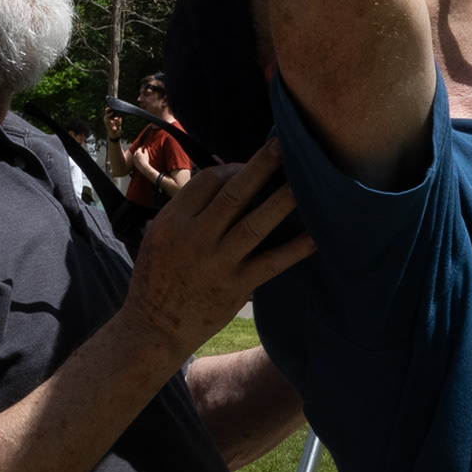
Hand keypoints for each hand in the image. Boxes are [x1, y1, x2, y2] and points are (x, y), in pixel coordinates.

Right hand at [122, 139, 313, 357]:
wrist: (154, 328)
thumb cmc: (157, 278)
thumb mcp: (159, 235)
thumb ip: (188, 209)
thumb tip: (220, 179)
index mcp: (173, 220)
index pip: (208, 180)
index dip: (233, 167)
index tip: (250, 167)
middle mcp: (195, 237)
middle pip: (234, 192)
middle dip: (262, 166)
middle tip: (286, 144)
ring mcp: (218, 261)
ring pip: (255, 223)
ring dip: (282, 201)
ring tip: (306, 182)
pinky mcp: (236, 286)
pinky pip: (272, 262)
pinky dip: (295, 249)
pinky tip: (317, 236)